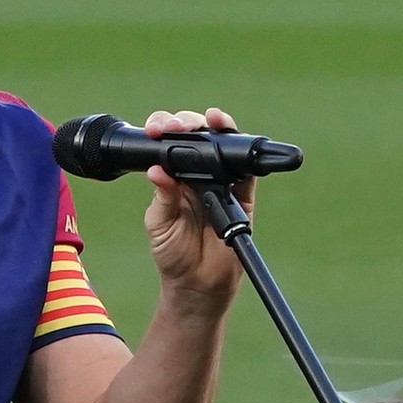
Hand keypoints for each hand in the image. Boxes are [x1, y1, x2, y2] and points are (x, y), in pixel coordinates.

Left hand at [135, 109, 248, 310]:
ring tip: (211, 118)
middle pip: (196, 135)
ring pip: (222, 145)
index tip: (155, 130)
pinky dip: (244, 154)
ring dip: (218, 127)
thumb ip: (162, 198)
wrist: (198, 284)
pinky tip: (233, 140)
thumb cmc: (173, 254)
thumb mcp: (159, 225)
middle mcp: (197, 175)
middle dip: (187, 122)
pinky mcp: (242, 197)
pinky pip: (246, 171)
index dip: (163, 129)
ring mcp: (221, 183)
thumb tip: (157, 170)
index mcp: (173, 177)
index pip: (168, 144)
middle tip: (177, 126)